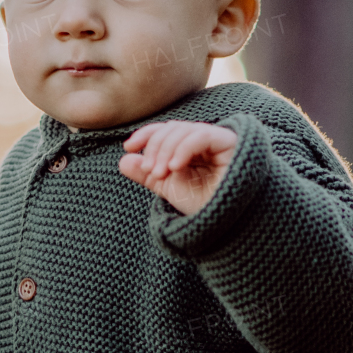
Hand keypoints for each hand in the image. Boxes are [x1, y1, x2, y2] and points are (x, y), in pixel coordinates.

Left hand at [118, 120, 236, 215]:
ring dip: (167, 150)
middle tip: (150, 171)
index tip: (128, 147)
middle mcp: (204, 141)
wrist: (229, 224)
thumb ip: (148, 175)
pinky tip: (175, 167)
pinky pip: (202, 136)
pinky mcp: (229, 143)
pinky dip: (184, 148)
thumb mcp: (169, 189)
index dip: (146, 135)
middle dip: (156, 147)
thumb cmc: (204, 207)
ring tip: (161, 174)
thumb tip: (123, 161)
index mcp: (190, 148)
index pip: (166, 131)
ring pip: (184, 130)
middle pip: (173, 129)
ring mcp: (217, 141)